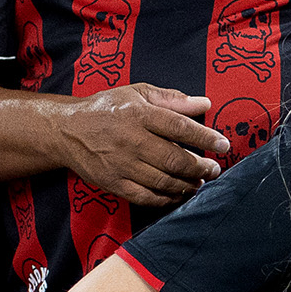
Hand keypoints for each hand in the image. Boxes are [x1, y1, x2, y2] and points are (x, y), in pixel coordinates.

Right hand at [53, 85, 229, 206]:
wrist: (67, 130)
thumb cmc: (107, 109)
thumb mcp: (137, 93)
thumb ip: (171, 99)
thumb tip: (204, 103)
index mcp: (138, 114)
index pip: (179, 127)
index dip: (205, 137)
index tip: (223, 144)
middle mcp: (130, 140)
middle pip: (173, 158)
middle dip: (200, 167)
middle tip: (214, 169)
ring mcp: (121, 164)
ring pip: (162, 181)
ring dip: (187, 185)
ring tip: (199, 182)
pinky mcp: (113, 183)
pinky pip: (145, 197)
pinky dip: (165, 199)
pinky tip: (178, 194)